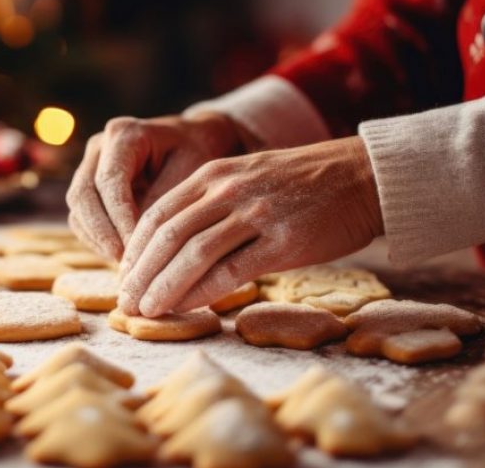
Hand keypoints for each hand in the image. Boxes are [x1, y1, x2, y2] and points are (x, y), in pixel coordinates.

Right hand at [66, 113, 247, 260]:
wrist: (196, 139)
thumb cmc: (198, 151)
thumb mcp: (189, 172)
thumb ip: (163, 201)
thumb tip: (138, 240)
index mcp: (123, 134)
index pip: (109, 182)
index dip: (119, 218)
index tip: (136, 249)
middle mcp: (99, 147)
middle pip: (83, 194)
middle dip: (101, 233)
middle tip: (124, 263)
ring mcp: (90, 165)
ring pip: (78, 208)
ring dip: (97, 239)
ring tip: (124, 264)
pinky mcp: (90, 186)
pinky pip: (82, 217)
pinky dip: (97, 239)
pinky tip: (121, 258)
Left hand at [118, 136, 382, 316]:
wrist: (361, 177)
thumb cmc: (302, 185)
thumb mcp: (245, 179)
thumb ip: (209, 205)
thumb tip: (173, 249)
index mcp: (213, 174)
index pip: (157, 214)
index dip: (135, 250)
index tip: (123, 277)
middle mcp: (227, 190)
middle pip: (167, 235)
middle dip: (141, 273)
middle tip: (126, 302)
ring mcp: (254, 213)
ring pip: (193, 254)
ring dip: (164, 287)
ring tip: (147, 310)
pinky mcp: (282, 240)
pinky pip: (231, 271)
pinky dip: (202, 292)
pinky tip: (186, 308)